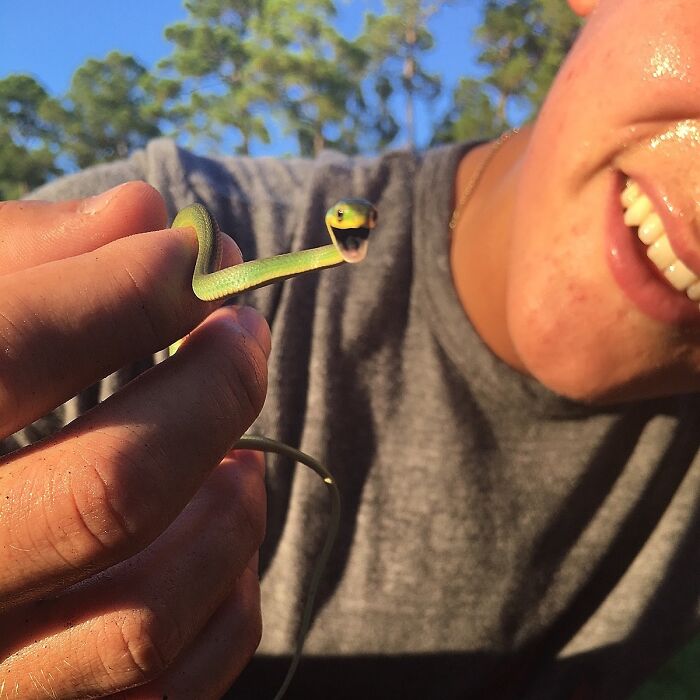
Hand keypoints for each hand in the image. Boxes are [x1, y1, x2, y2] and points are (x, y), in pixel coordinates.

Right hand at [0, 182, 269, 697]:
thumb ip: (20, 260)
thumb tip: (145, 213)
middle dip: (214, 390)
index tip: (190, 253)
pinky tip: (217, 534)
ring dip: (231, 513)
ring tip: (243, 452)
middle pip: (112, 490)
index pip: (8, 353)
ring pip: (147, 617)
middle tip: (246, 331)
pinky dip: (225, 604)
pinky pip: (167, 690)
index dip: (126, 288)